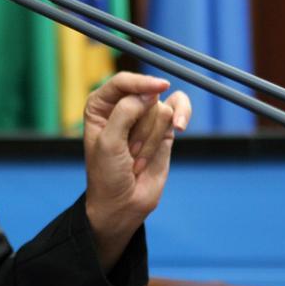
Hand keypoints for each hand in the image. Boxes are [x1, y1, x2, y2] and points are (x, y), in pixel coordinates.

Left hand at [82, 72, 191, 271]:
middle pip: (146, 98)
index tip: (159, 87)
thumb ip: (125, 113)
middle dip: (141, 129)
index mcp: (100, 104)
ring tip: (137, 157)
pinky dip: (184, 113)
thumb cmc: (107, 173)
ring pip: (162, 109)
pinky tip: (181, 126)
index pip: (122, 82)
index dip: (140, 83)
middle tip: (129, 153)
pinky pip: (180, 108)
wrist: (123, 204)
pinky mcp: (164, 129)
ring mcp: (144, 116)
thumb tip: (150, 93)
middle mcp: (122, 105)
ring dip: (152, 139)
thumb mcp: (109, 142)